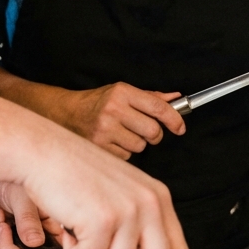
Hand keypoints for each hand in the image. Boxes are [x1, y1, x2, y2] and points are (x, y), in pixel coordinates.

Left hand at [0, 181, 57, 248]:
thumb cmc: (17, 179)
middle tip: (2, 225)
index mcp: (53, 230)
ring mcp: (24, 239)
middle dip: (8, 248)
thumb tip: (35, 243)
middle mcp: (42, 238)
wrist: (1, 173)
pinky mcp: (10, 237)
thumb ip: (29, 222)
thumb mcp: (24, 200)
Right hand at [16, 131, 199, 248]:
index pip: (179, 248)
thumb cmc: (73, 173)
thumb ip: (137, 228)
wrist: (42, 151)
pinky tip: (68, 227)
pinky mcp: (103, 221)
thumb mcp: (118, 195)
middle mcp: (149, 204)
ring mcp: (128, 212)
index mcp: (157, 197)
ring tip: (80, 231)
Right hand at [64, 83, 185, 158]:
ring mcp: (105, 130)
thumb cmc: (99, 102)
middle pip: (153, 131)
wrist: (68, 114)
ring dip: (137, 143)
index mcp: (122, 92)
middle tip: (146, 131)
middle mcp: (113, 110)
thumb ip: (151, 98)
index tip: (180, 127)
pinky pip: (127, 156)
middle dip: (154, 135)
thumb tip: (176, 99)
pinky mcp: (99, 147)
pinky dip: (124, 151)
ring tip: (123, 134)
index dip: (174, 119)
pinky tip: (113, 141)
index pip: (158, 108)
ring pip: (140, 146)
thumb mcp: (123, 92)